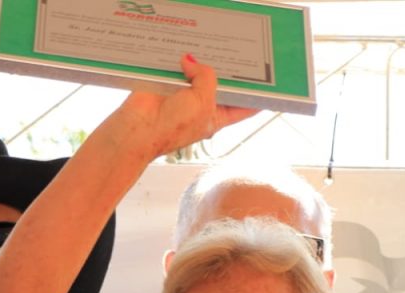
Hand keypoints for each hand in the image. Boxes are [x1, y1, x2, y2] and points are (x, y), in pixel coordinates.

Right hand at [118, 54, 256, 158]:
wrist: (137, 129)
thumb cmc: (171, 127)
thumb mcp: (203, 101)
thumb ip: (207, 77)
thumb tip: (192, 61)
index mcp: (217, 117)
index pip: (244, 108)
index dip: (255, 96)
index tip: (266, 81)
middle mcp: (202, 106)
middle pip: (221, 85)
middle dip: (227, 71)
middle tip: (236, 55)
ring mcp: (184, 95)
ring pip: (199, 74)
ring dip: (201, 63)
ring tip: (210, 50)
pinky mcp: (167, 85)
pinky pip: (178, 68)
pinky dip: (180, 60)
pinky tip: (184, 53)